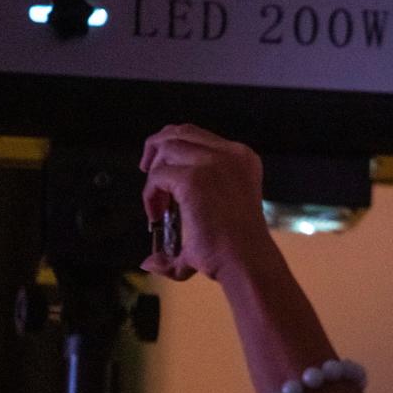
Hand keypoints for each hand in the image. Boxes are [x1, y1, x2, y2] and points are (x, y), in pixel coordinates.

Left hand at [139, 124, 268, 280]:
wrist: (246, 260)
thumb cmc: (238, 248)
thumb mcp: (222, 218)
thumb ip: (196, 217)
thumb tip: (152, 258)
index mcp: (242, 159)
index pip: (200, 137)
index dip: (175, 148)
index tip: (164, 168)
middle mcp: (230, 154)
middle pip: (182, 132)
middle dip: (158, 147)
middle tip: (146, 169)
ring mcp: (213, 163)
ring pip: (167, 148)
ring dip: (153, 171)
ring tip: (154, 200)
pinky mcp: (193, 178)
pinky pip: (158, 175)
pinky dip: (150, 194)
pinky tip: (155, 213)